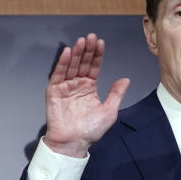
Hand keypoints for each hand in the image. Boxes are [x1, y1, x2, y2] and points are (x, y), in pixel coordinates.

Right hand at [43, 33, 129, 157]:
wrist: (74, 142)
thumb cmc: (91, 130)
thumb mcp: (109, 110)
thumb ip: (116, 94)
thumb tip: (125, 79)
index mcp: (89, 88)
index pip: (93, 67)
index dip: (97, 55)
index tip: (101, 43)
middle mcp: (77, 85)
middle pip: (82, 63)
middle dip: (87, 50)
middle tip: (91, 37)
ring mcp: (65, 87)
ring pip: (71, 66)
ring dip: (75, 53)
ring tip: (82, 41)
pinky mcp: (54, 91)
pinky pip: (58, 74)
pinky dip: (62, 63)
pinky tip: (67, 52)